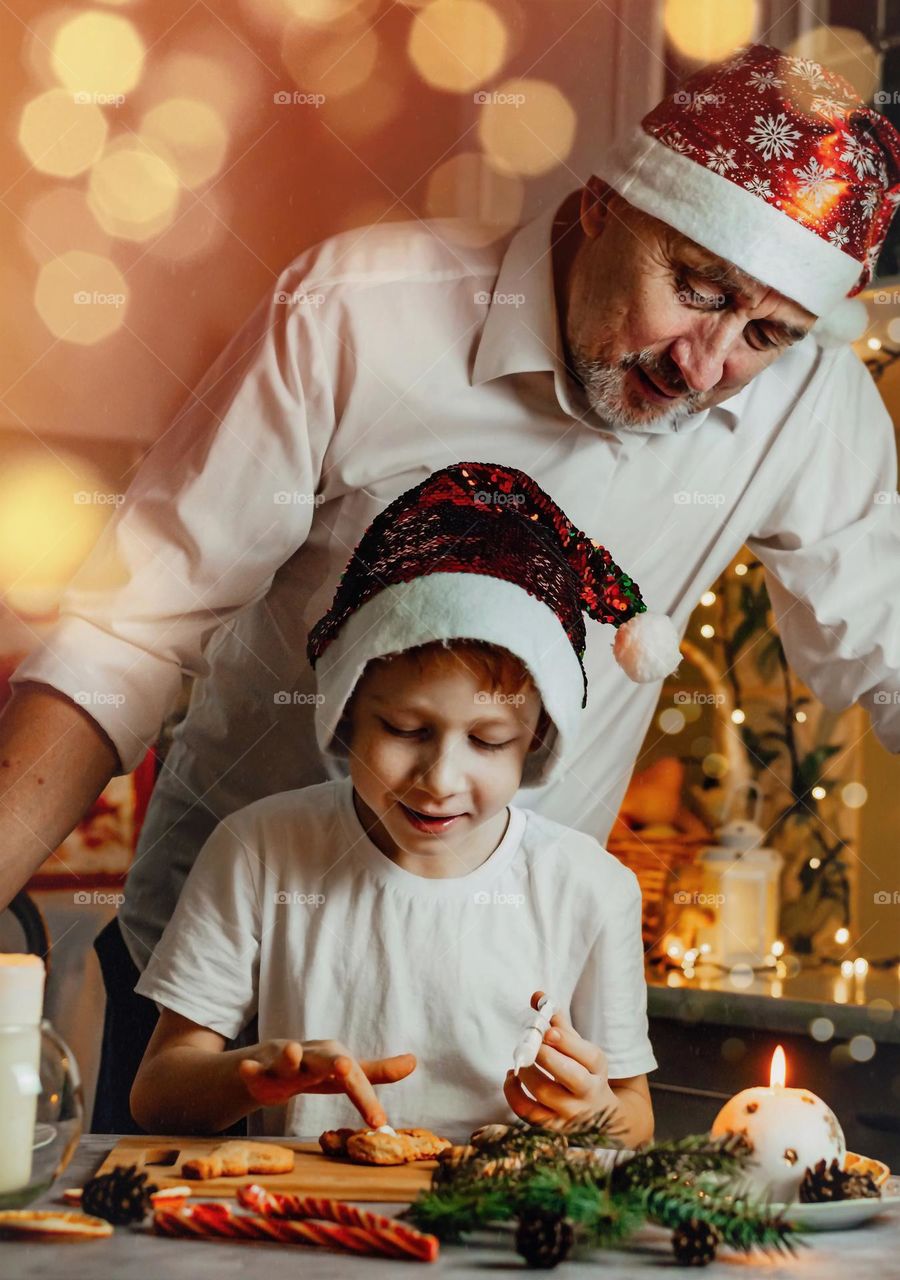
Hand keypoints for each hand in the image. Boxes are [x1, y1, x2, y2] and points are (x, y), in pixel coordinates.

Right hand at [238, 1039, 415, 1126]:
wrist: (271, 1061)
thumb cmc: (315, 1070)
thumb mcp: (345, 1073)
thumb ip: (377, 1071)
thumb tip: (414, 1062)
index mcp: (335, 1058)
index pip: (356, 1080)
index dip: (367, 1100)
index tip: (380, 1123)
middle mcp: (312, 1056)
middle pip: (325, 1060)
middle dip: (334, 1063)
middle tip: (343, 1066)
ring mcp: (283, 1061)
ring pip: (286, 1058)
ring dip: (288, 1054)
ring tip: (291, 1050)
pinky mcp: (259, 1069)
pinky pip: (254, 1069)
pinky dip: (250, 1069)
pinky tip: (246, 1068)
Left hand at [504, 991, 613, 1127]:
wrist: (598, 1117)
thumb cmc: (583, 1074)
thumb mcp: (580, 1050)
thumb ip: (559, 1023)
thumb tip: (537, 995)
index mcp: (598, 1068)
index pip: (588, 1055)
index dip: (567, 1042)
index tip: (548, 1031)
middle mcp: (589, 1093)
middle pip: (569, 1075)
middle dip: (546, 1056)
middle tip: (529, 1044)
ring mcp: (571, 1115)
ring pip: (544, 1092)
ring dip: (526, 1071)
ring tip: (520, 1060)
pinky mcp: (553, 1129)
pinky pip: (528, 1113)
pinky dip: (514, 1094)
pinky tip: (512, 1078)